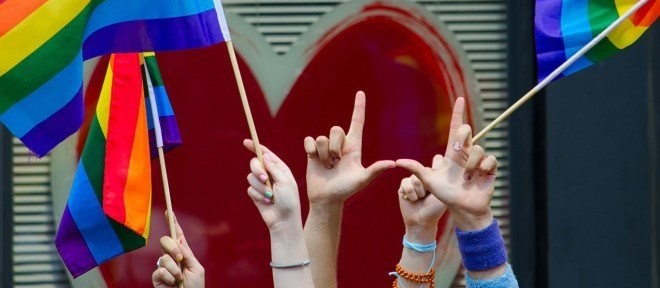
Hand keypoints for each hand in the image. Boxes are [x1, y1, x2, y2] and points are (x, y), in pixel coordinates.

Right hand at [152, 214, 204, 287]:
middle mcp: (171, 257)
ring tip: (180, 280)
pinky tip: (173, 284)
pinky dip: (169, 277)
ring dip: (175, 270)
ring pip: (164, 258)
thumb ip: (187, 254)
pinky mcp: (156, 277)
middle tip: (180, 259)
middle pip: (165, 240)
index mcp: (183, 253)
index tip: (169, 211)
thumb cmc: (194, 287)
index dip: (173, 223)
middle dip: (173, 248)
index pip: (177, 235)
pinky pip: (160, 270)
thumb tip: (177, 242)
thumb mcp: (196, 268)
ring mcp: (163, 266)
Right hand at [243, 139, 302, 230]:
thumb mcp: (285, 182)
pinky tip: (266, 202)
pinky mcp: (256, 194)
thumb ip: (274, 168)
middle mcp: (270, 175)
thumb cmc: (289, 201)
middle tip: (265, 179)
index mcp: (280, 169)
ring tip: (270, 196)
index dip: (256, 147)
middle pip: (255, 163)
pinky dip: (258, 195)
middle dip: (257, 170)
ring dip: (260, 187)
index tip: (246, 142)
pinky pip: (250, 189)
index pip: (266, 154)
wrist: (284, 221)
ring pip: (250, 177)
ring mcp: (262, 184)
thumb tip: (265, 155)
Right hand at [304, 91, 394, 203]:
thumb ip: (375, 170)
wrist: (327, 199)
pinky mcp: (312, 151)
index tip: (361, 93)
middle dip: (334, 147)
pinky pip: (309, 140)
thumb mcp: (362, 179)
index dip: (359, 107)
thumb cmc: (346, 190)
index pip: (357, 122)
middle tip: (336, 163)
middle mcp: (340, 144)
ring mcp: (325, 147)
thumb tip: (393, 164)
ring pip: (322, 138)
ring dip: (324, 155)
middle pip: (335, 130)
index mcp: (354, 146)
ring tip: (327, 167)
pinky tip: (314, 160)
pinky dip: (311, 150)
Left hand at [396, 98, 497, 230]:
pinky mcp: (489, 169)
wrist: (462, 209)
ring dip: (470, 166)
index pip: (455, 129)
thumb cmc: (446, 196)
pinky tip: (478, 178)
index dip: (457, 114)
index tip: (459, 99)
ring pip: (478, 149)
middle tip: (457, 152)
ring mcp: (478, 161)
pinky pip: (490, 159)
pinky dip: (483, 169)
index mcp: (452, 154)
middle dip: (462, 139)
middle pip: (466, 132)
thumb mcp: (429, 181)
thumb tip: (398, 161)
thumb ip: (415, 169)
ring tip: (466, 179)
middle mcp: (466, 154)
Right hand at [398, 154, 446, 241]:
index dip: (437, 165)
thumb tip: (437, 157)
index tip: (439, 174)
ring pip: (414, 177)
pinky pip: (406, 183)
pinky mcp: (403, 185)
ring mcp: (413, 180)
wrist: (422, 221)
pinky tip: (412, 200)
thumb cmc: (435, 208)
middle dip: (426, 185)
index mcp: (436, 176)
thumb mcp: (442, 192)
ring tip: (420, 199)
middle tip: (428, 195)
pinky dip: (411, 194)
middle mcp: (424, 176)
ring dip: (419, 192)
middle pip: (424, 169)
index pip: (437, 160)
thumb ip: (439, 176)